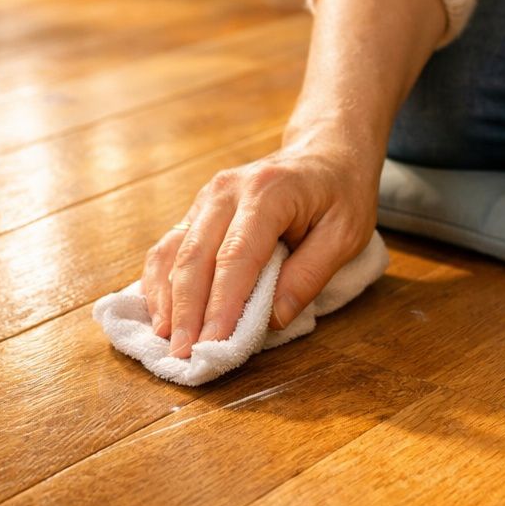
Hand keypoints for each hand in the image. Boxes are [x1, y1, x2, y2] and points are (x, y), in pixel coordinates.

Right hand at [140, 131, 379, 357]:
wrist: (325, 151)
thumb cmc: (341, 193)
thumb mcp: (345, 234)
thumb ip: (309, 275)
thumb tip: (272, 320)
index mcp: (267, 193)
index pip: (236, 257)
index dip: (221, 304)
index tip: (212, 344)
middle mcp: (227, 191)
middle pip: (195, 257)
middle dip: (187, 311)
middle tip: (184, 354)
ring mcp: (207, 198)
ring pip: (173, 252)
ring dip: (166, 299)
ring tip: (166, 340)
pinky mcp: (198, 209)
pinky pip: (169, 247)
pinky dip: (159, 282)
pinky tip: (159, 312)